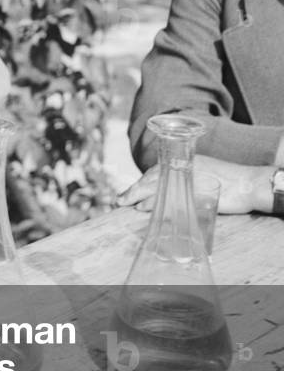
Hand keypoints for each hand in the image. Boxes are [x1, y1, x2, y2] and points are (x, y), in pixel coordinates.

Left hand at [117, 155, 273, 214]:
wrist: (250, 183)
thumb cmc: (228, 182)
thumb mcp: (200, 179)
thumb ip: (182, 184)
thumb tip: (160, 199)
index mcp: (183, 163)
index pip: (155, 173)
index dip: (140, 184)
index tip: (126, 194)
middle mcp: (183, 168)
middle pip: (153, 178)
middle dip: (135, 190)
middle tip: (119, 200)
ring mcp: (189, 178)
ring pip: (158, 185)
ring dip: (140, 195)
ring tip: (127, 203)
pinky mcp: (197, 190)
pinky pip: (172, 196)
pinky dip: (157, 202)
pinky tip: (145, 207)